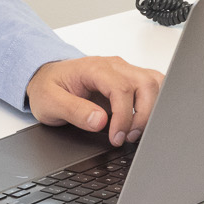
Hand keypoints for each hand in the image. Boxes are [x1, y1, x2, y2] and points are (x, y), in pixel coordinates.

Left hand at [27, 55, 164, 145]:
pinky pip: (153, 85)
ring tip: (135, 131)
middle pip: (146, 84)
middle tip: (128, 137)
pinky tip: (144, 120)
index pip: (121, 88)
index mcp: (94, 68)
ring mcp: (125, 71)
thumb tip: (100, 121)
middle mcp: (114, 66)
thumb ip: (74, 111)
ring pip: (155, 83)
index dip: (123, 117)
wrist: (47, 78)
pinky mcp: (130, 79)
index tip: (117, 137)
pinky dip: (156, 102)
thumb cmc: (48, 87)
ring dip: (152, 109)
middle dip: (143, 115)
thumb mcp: (49, 103)